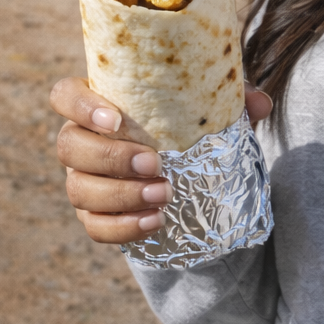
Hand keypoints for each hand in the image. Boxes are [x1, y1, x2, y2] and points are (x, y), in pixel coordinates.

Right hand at [51, 77, 271, 243]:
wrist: (185, 172)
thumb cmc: (186, 124)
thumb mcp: (209, 108)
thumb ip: (230, 100)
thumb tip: (259, 102)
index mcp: (99, 103)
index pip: (64, 95)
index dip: (80, 105)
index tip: (117, 119)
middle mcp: (81, 140)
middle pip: (68, 146)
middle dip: (110, 158)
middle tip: (155, 165)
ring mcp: (82, 179)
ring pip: (78, 188)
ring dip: (120, 195)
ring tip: (164, 196)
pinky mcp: (93, 214)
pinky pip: (94, 226)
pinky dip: (122, 228)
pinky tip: (154, 222)